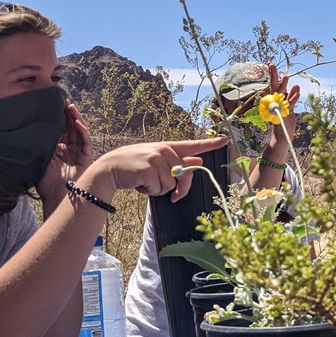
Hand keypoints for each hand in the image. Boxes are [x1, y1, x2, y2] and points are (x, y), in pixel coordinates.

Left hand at [36, 102, 93, 208]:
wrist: (57, 199)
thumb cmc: (47, 184)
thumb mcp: (40, 161)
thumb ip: (40, 147)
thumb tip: (32, 130)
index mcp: (59, 150)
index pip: (59, 130)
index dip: (57, 118)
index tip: (52, 105)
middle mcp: (70, 149)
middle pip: (70, 127)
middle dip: (67, 114)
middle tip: (63, 100)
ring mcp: (79, 152)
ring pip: (79, 131)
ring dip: (75, 118)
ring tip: (70, 107)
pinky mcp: (86, 157)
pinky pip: (86, 141)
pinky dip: (83, 131)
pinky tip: (77, 122)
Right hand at [86, 136, 228, 202]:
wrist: (110, 169)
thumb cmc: (134, 167)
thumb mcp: (156, 161)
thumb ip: (176, 161)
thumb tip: (198, 160)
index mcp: (168, 146)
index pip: (193, 144)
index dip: (210, 144)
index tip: (226, 139)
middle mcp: (164, 150)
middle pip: (185, 174)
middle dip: (179, 188)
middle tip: (174, 197)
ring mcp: (156, 158)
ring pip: (171, 184)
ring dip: (159, 189)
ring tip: (145, 181)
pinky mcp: (148, 169)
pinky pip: (159, 189)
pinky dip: (150, 191)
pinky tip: (139, 184)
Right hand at [267, 62, 300, 145]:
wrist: (282, 137)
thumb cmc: (285, 121)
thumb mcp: (289, 107)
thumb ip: (292, 96)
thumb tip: (297, 85)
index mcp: (276, 99)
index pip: (274, 84)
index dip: (272, 74)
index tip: (270, 63)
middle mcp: (276, 103)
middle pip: (274, 87)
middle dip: (273, 75)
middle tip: (271, 64)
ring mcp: (280, 109)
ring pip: (282, 95)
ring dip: (284, 86)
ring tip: (286, 76)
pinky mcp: (286, 115)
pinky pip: (290, 106)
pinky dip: (293, 99)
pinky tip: (298, 91)